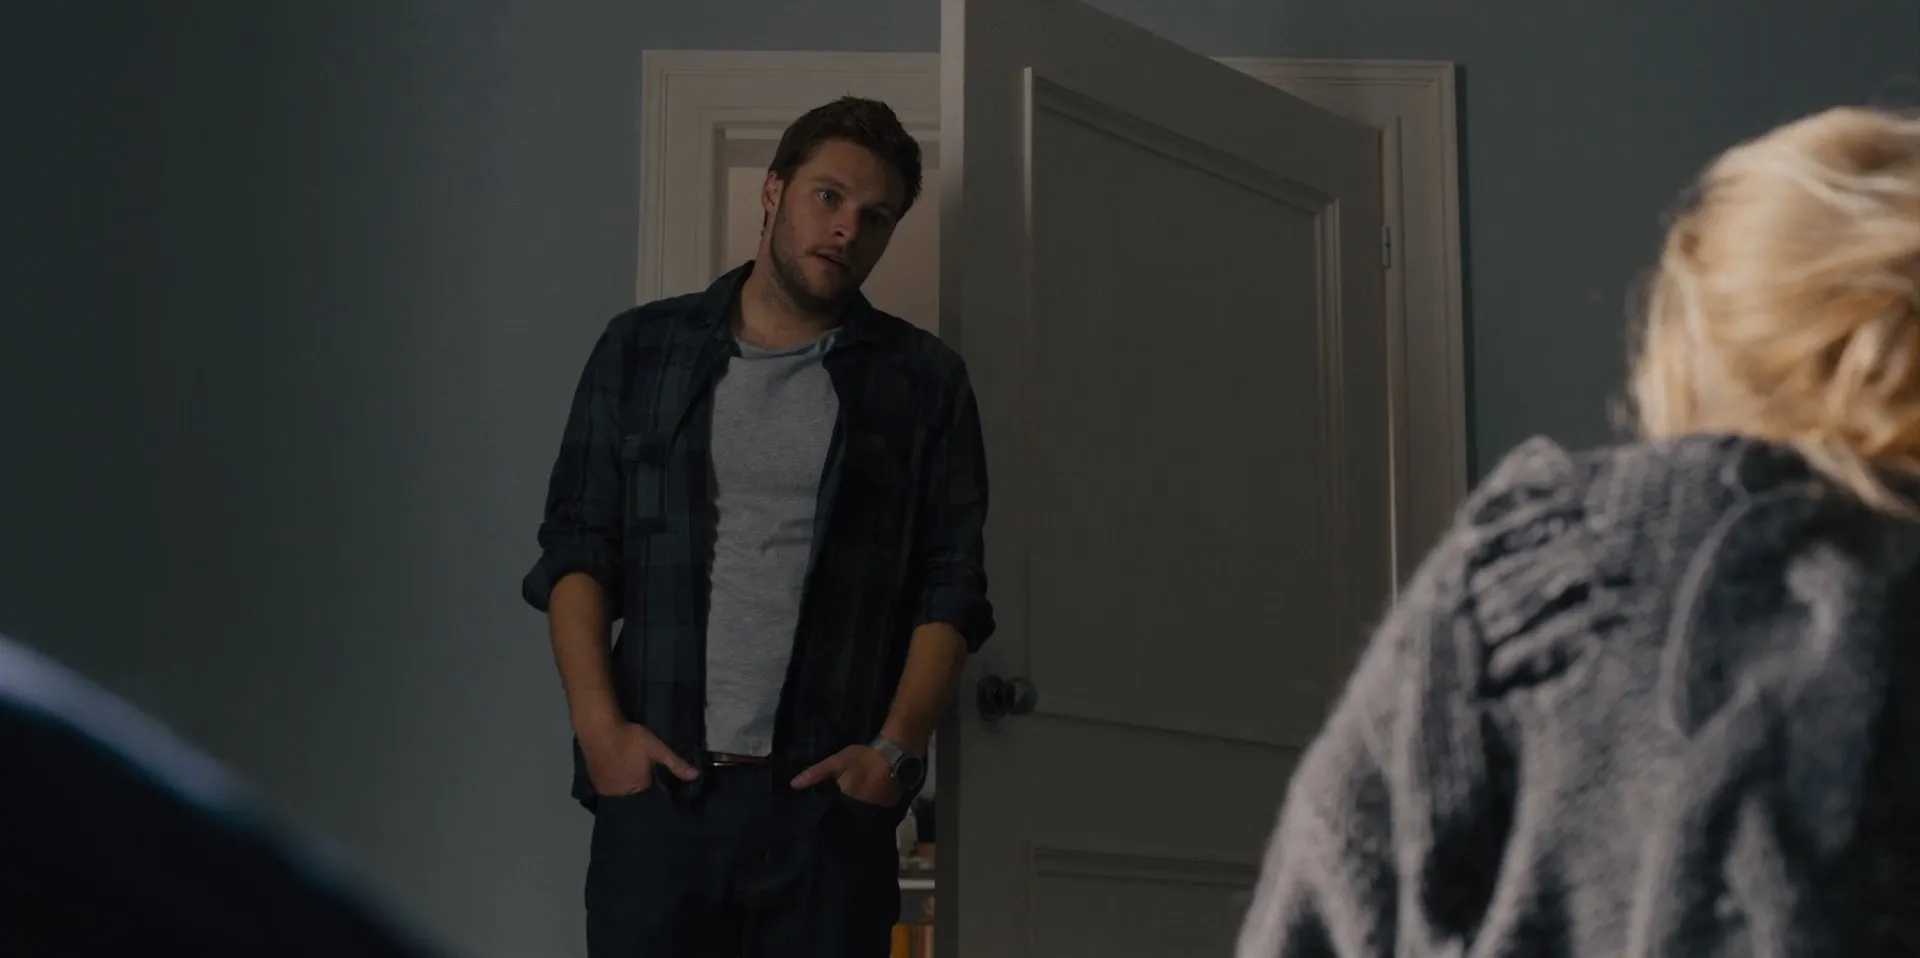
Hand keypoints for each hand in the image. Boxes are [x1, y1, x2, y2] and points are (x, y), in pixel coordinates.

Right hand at [577, 719, 697, 796]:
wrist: (598, 728)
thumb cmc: (629, 738)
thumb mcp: (656, 748)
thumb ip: (675, 763)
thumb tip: (696, 776)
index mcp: (638, 788)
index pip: (651, 791)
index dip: (654, 781)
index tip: (654, 772)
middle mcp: (620, 794)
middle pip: (634, 792)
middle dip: (639, 783)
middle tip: (639, 767)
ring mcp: (605, 790)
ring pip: (621, 790)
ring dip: (625, 782)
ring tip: (627, 768)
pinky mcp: (594, 783)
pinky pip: (608, 786)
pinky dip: (613, 781)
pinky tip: (616, 769)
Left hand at [790, 744, 900, 806]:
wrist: (895, 754)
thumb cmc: (863, 758)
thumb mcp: (837, 762)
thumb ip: (816, 773)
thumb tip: (793, 785)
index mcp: (845, 798)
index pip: (833, 809)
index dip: (831, 805)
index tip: (828, 802)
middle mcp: (860, 808)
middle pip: (848, 811)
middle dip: (845, 807)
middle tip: (844, 797)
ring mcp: (876, 809)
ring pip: (863, 810)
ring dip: (860, 806)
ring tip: (859, 797)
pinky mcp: (889, 806)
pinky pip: (877, 809)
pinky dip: (874, 804)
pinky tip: (873, 797)